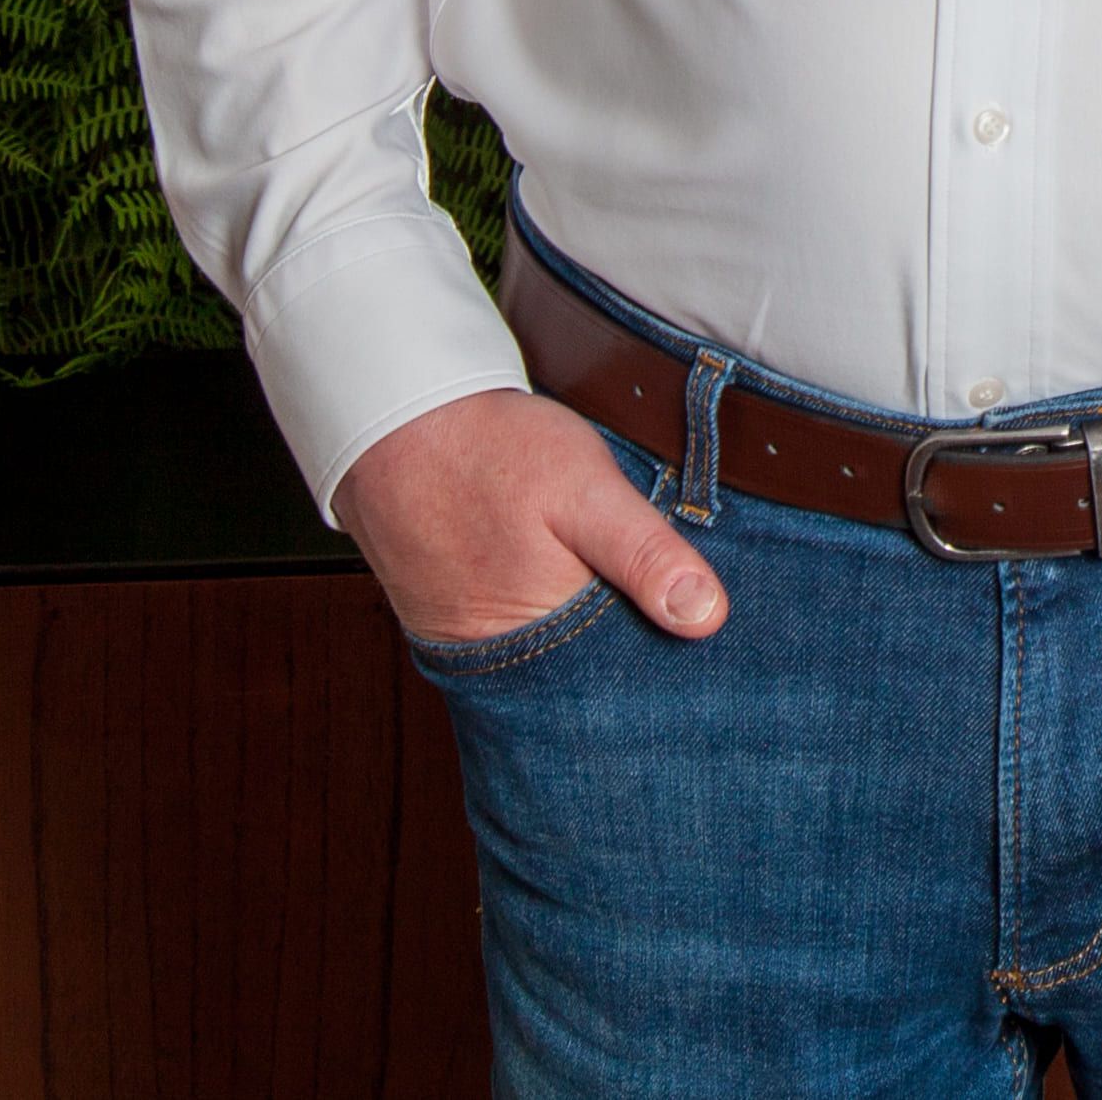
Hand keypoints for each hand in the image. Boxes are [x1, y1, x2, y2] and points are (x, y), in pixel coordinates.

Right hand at [338, 387, 726, 648]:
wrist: (393, 421)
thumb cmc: (491, 451)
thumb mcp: (587, 490)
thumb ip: (646, 556)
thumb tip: (707, 620)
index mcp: (545, 638)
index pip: (626, 681)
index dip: (670, 658)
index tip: (708, 645)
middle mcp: (501, 661)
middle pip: (588, 678)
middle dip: (632, 654)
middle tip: (678, 618)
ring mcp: (468, 646)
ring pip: (552, 660)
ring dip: (590, 638)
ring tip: (626, 600)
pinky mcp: (447, 623)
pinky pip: (514, 640)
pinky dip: (546, 622)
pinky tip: (571, 590)